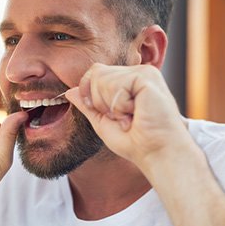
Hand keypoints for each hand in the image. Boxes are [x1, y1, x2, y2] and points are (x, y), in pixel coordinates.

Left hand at [65, 63, 191, 170]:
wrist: (155, 153)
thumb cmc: (134, 142)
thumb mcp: (102, 122)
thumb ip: (88, 105)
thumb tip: (69, 91)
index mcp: (127, 80)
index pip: (95, 72)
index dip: (91, 95)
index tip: (109, 115)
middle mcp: (136, 72)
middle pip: (95, 73)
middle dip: (100, 102)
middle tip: (123, 117)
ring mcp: (143, 73)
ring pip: (102, 79)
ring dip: (112, 107)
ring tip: (131, 117)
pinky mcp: (147, 78)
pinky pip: (115, 86)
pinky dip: (120, 107)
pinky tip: (137, 114)